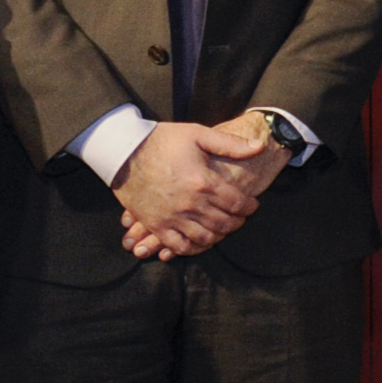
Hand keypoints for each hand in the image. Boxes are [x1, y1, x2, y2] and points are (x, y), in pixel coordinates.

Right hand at [113, 122, 266, 258]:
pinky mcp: (156, 225)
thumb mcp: (197, 134)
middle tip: (240, 217)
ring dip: (219, 236)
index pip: (237, 203)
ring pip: (206, 238)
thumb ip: (230, 143)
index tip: (252, 205)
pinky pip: (179, 246)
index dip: (249, 207)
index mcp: (203, 182)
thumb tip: (258, 147)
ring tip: (222, 228)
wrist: (123, 151)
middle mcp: (191, 204)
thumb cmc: (161, 140)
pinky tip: (199, 241)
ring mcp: (173, 217)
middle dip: (237, 222)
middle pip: (225, 223)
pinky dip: (193, 248)